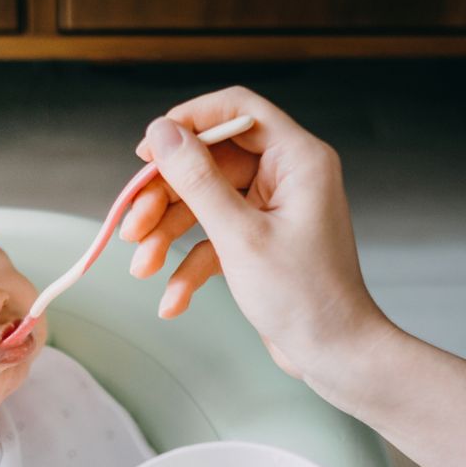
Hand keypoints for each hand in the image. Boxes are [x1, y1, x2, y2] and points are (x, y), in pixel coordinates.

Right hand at [122, 87, 397, 408]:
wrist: (333, 354)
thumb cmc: (306, 297)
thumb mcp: (241, 237)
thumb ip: (198, 181)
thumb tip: (162, 134)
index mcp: (297, 160)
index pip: (237, 111)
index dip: (187, 123)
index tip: (146, 151)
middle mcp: (286, 178)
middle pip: (209, 164)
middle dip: (165, 198)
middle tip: (131, 226)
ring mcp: (271, 212)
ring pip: (205, 205)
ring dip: (169, 236)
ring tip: (142, 266)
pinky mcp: (259, 244)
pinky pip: (214, 241)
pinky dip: (190, 267)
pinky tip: (172, 300)